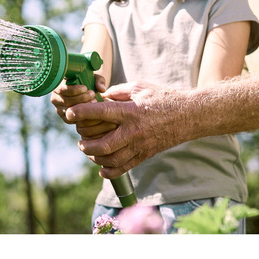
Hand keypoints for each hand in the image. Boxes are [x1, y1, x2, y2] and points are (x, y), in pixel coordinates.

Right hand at [50, 74, 116, 137]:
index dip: (73, 90)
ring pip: (69, 111)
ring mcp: (59, 110)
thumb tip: (102, 89)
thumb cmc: (88, 83)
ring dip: (82, 107)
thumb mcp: (94, 78)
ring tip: (94, 102)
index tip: (85, 88)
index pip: (62, 89)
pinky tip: (91, 111)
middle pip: (66, 101)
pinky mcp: (66, 118)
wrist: (86, 93)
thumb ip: (99, 81)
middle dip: (80, 98)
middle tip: (92, 95)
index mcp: (58, 87)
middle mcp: (56, 99)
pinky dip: (82, 116)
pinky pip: (72, 120)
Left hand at [66, 81, 189, 178]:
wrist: (189, 115)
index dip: (81, 113)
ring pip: (110, 160)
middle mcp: (133, 131)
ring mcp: (139, 146)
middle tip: (80, 139)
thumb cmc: (164, 97)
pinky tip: (101, 167)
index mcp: (130, 111)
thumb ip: (118, 92)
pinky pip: (123, 168)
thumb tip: (101, 97)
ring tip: (89, 150)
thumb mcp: (140, 87)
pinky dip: (109, 171)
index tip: (70, 113)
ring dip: (94, 158)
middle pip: (102, 145)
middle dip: (85, 144)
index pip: (100, 113)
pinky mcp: (145, 155)